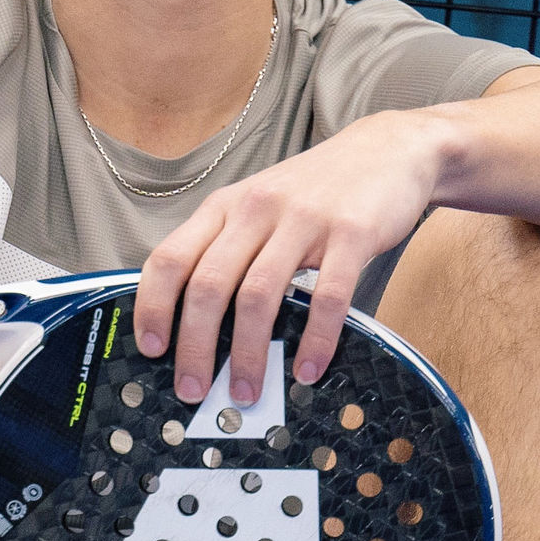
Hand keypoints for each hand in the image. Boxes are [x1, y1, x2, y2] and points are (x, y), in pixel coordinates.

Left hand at [133, 115, 449, 406]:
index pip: (170, 258)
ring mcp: (303, 220)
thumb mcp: (257, 205)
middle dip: (196, 347)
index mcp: (225, 207)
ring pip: (259, 296)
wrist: (388, 149)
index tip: (151, 348)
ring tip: (246, 391)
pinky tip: (307, 369)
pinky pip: (326, 297)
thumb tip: (195, 319)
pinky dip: (314, 341)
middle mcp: (256, 209)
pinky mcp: (350, 233)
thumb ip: (227, 249)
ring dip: (249, 354)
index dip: (153, 307)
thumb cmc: (315, 189)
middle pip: (209, 286)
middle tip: (193, 389)